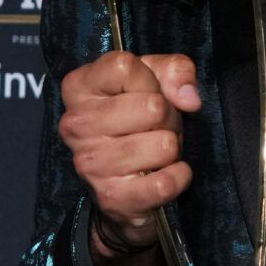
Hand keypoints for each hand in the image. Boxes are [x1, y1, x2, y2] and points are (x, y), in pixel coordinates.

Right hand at [58, 51, 200, 265]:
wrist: (126, 185)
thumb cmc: (139, 120)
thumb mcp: (156, 80)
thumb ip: (176, 70)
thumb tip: (189, 99)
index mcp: (78, 87)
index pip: (124, 67)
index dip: (150, 80)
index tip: (147, 93)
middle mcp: (75, 125)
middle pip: (152, 106)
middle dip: (167, 117)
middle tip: (155, 127)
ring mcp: (90, 164)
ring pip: (164, 145)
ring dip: (171, 149)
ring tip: (155, 151)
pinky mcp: (112, 198)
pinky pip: (166, 182)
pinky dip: (179, 177)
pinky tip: (164, 174)